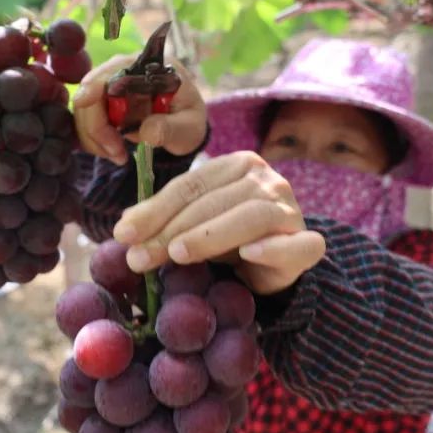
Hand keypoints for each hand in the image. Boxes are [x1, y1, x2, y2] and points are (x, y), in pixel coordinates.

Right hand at [72, 54, 207, 165]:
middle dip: (97, 125)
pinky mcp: (103, 103)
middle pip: (92, 89)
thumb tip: (148, 132)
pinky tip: (113, 151)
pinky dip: (94, 139)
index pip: (117, 68)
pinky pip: (87, 119)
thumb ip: (171, 128)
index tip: (84, 102)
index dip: (95, 83)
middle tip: (116, 153)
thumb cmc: (188, 122)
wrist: (183, 128)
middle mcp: (126, 69)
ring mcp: (111, 86)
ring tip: (118, 155)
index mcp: (152, 67)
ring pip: (84, 108)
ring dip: (94, 136)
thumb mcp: (189, 128)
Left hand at [111, 152, 326, 294]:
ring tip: (178, 255)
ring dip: (211, 237)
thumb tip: (123, 229)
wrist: (276, 266)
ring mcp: (290, 210)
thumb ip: (165, 222)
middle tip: (140, 257)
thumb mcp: (194, 225)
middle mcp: (268, 181)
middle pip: (214, 202)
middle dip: (171, 230)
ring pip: (250, 217)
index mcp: (238, 166)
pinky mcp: (309, 243)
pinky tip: (248, 256)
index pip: (190, 186)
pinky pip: (295, 245)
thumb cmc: (228, 240)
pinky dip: (272, 248)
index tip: (123, 235)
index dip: (154, 210)